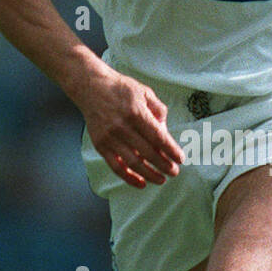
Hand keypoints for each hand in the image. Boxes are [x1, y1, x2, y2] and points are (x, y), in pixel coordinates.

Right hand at [79, 66, 183, 188]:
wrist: (90, 87)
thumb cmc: (120, 88)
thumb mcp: (144, 92)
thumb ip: (158, 110)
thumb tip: (166, 132)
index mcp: (136, 113)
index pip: (158, 137)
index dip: (171, 150)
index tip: (181, 159)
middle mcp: (122, 127)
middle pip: (148, 152)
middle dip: (164, 165)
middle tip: (174, 172)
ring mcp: (110, 138)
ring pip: (133, 163)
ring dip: (150, 174)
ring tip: (161, 180)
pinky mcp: (100, 145)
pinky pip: (116, 167)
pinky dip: (129, 178)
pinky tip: (141, 183)